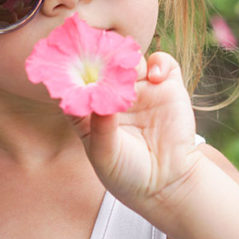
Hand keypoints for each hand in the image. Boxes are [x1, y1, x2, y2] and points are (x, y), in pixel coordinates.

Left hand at [75, 52, 202, 223]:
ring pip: (131, 60)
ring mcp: (141, 91)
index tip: (71, 62)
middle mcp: (114, 97)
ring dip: (127, 58)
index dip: (73, 73)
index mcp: (91, 111)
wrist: (168, 183)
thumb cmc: (127, 174)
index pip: (78, 85)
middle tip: (101, 55)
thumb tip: (95, 95)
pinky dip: (158, 62)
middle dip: (101, 58)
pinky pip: (162, 63)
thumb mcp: (105, 155)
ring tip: (127, 71)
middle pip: (104, 66)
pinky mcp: (167, 88)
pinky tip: (154, 76)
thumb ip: (100, 128)